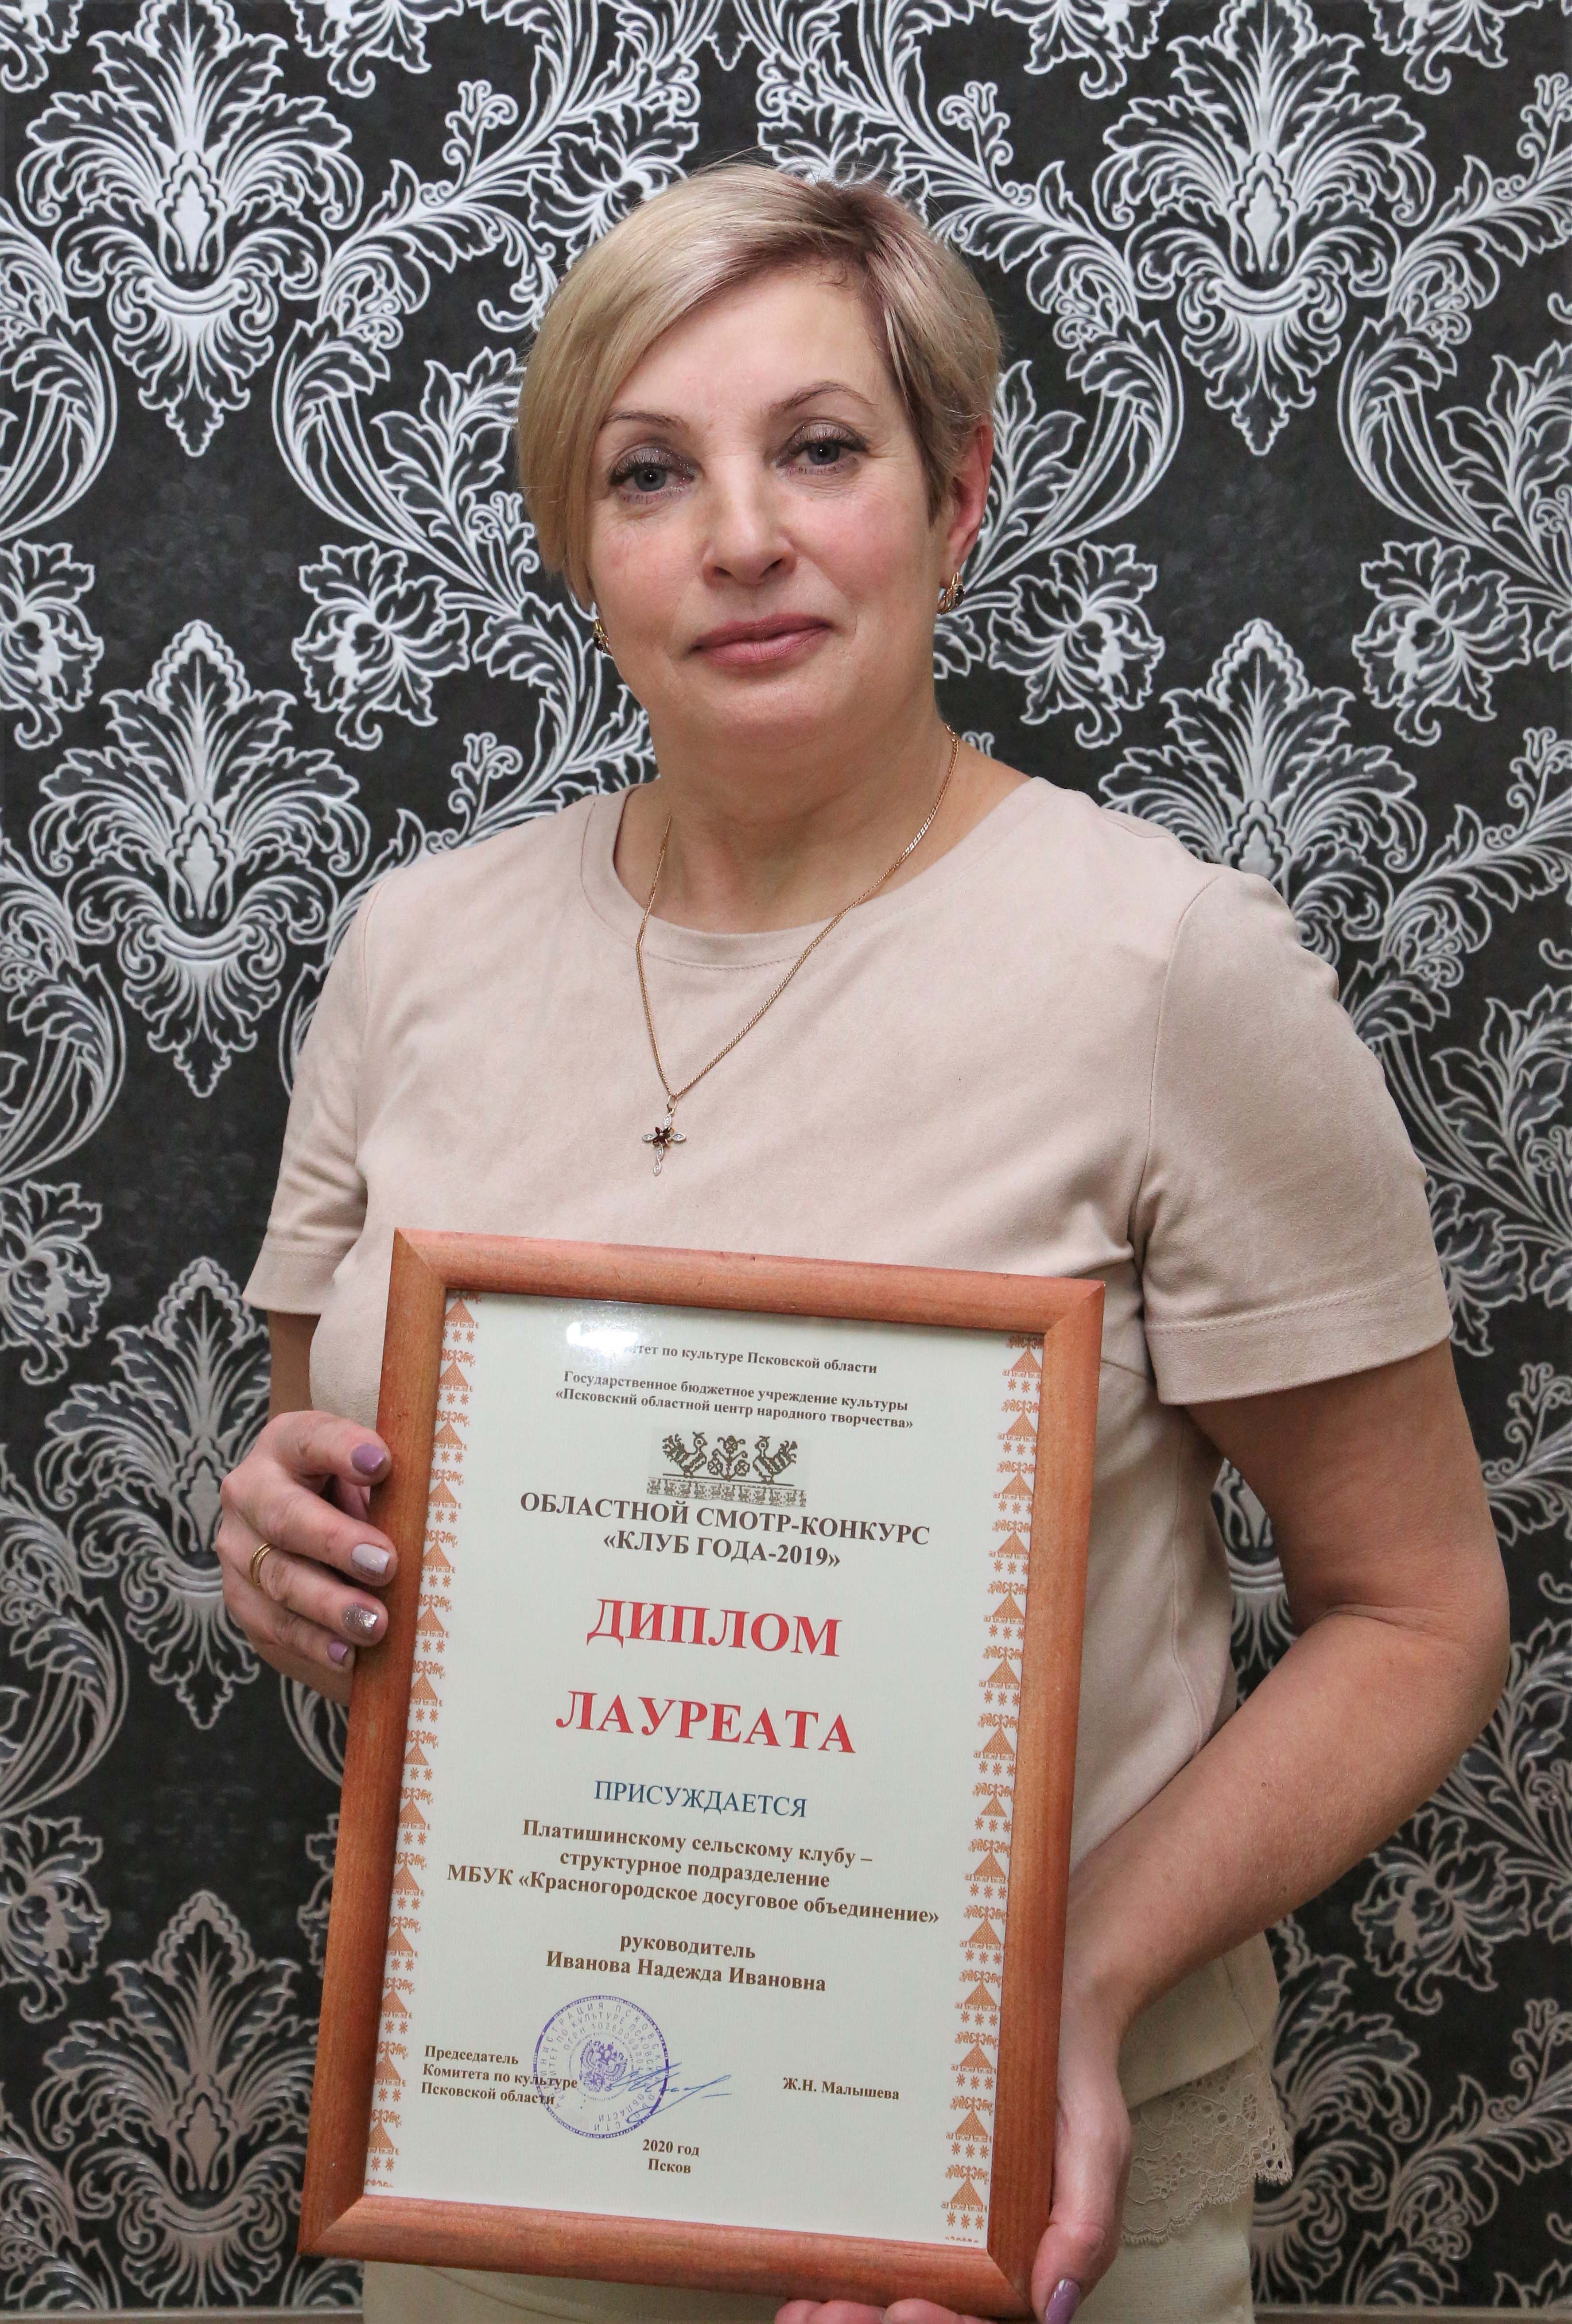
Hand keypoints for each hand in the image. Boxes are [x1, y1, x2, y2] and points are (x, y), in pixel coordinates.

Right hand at [217, 1411, 397, 1704]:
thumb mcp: (373, 1481)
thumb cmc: (359, 1500)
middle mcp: (252, 1490)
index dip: (343, 1449)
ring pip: (279, 1577)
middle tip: (385, 1563)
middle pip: (286, 1515)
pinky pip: (274, 1624)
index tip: (381, 1463)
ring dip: (330, 1604)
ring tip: (375, 1623)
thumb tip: (442, 1505)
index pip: (311, 1438)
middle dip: (337, 1542)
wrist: (312, 1537)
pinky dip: (313, 1641)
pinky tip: (346, 1653)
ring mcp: (239, 1547)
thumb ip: (394, 1484)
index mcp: (287, 1444)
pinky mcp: (242, 1597)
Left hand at [774, 1971, 1129, 2323]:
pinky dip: (825, 2265)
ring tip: (809, 2305)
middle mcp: (970, 2245)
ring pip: (881, 2284)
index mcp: (1018, 2253)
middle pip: (916, 2310)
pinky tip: (794, 2269)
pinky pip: (856, 2233)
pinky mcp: (892, 2176)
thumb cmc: (1071, 2076)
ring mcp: (927, 2213)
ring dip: (840, 2305)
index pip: (971, 2315)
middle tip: (839, 2311)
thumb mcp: (1096, 2145)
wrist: (1040, 1991)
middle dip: (874, 2322)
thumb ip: (1086, 2224)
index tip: (907, 2308)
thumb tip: (1054, 2305)